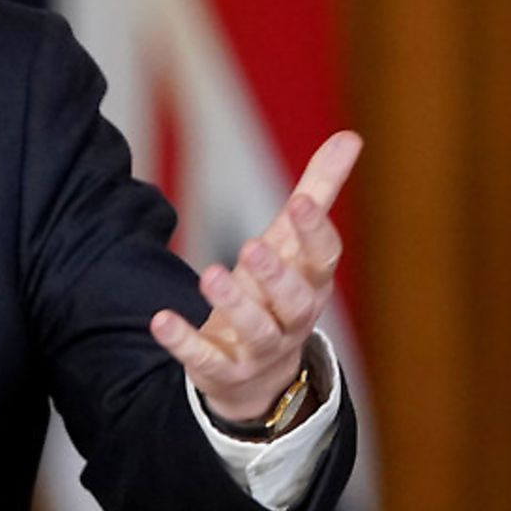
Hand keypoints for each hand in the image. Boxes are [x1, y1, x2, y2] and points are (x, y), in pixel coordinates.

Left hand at [149, 131, 362, 422]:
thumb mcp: (294, 242)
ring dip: (234, 304)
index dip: (315, 232)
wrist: (258, 374)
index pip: (324, 259)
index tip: (300, 203)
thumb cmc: (278, 292)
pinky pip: (205, 358)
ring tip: (210, 275)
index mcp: (312, 283)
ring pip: (256, 330)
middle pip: (295, 301)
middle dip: (276, 276)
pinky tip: (160, 320)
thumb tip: (350, 136)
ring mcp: (260, 349)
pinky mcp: (223, 370)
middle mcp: (293, 319)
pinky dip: (184, 341)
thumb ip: (318, 191)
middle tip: (253, 247)